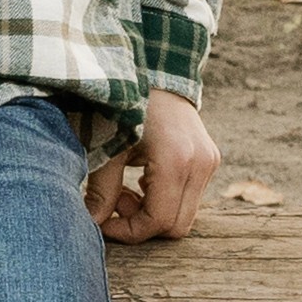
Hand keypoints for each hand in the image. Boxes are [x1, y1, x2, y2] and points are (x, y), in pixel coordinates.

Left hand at [98, 88, 219, 244]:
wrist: (153, 70)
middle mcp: (200, 163)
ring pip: (185, 214)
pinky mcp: (210, 158)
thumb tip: (91, 225)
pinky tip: (141, 179)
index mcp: (175, 160)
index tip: (102, 223)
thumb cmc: (122, 105)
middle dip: (142, 223)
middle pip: (177, 225)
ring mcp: (209, 161)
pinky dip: (165, 199)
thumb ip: (100, 189)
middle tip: (115, 200)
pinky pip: (190, 197)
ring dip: (153, 211)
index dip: (128, 231)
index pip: (158, 221)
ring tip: (126, 188)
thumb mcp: (105, 146)